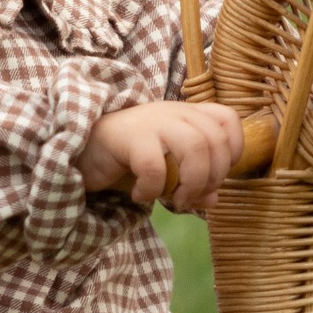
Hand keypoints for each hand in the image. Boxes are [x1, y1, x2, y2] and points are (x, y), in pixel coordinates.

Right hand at [80, 98, 242, 216]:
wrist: (80, 150)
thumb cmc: (126, 159)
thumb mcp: (166, 171)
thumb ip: (191, 183)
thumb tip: (213, 200)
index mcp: (186, 113)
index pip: (228, 119)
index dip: (233, 149)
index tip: (217, 176)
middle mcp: (173, 112)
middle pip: (215, 141)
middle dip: (211, 179)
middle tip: (189, 198)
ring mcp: (152, 121)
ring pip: (194, 148)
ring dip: (191, 184)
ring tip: (173, 201)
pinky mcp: (129, 136)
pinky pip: (155, 167)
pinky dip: (152, 190)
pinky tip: (139, 195)